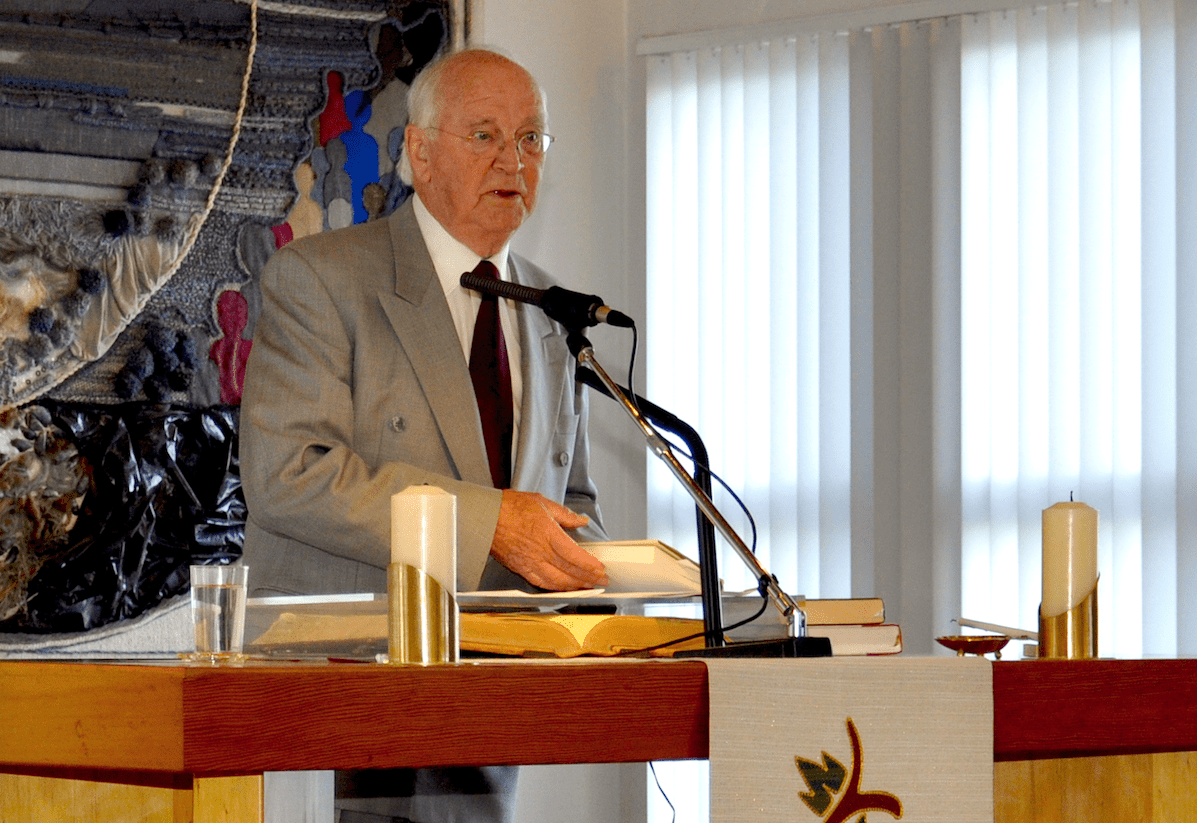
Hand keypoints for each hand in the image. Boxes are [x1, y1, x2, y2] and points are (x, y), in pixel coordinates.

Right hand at [489, 490, 608, 590]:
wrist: (484, 517)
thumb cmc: (509, 508)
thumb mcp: (543, 503)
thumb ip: (565, 515)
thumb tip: (581, 520)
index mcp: (549, 535)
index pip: (576, 556)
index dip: (591, 566)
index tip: (601, 570)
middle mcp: (541, 552)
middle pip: (570, 572)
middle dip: (589, 579)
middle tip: (602, 582)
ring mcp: (530, 563)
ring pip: (557, 581)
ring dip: (574, 586)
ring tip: (587, 587)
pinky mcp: (520, 569)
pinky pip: (541, 583)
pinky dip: (555, 588)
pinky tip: (563, 587)